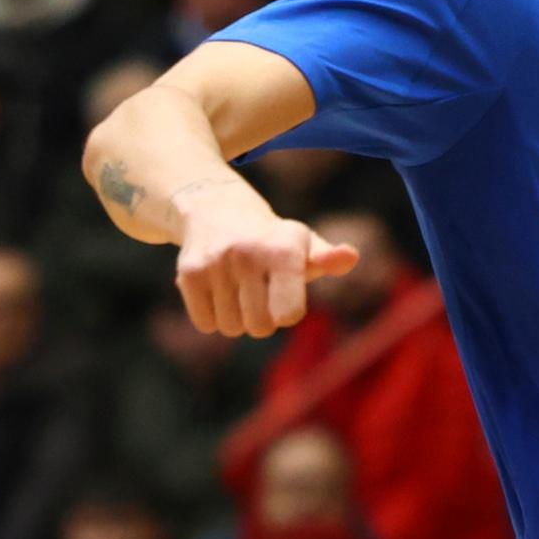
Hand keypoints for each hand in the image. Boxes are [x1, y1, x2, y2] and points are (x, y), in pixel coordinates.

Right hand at [173, 179, 349, 336]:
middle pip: (259, 327)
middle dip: (262, 319)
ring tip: (237, 288)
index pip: (289, 315)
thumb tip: (350, 256)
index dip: (288, 312)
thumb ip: (328, 259)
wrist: (215, 209)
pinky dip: (212, 317)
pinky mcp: (188, 273)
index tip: (285, 294)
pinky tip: (217, 290)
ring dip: (236, 318)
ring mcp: (215, 263)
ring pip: (232, 328)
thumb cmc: (271, 239)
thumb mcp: (302, 245)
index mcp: (282, 250)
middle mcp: (246, 254)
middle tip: (259, 292)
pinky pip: (207, 325)